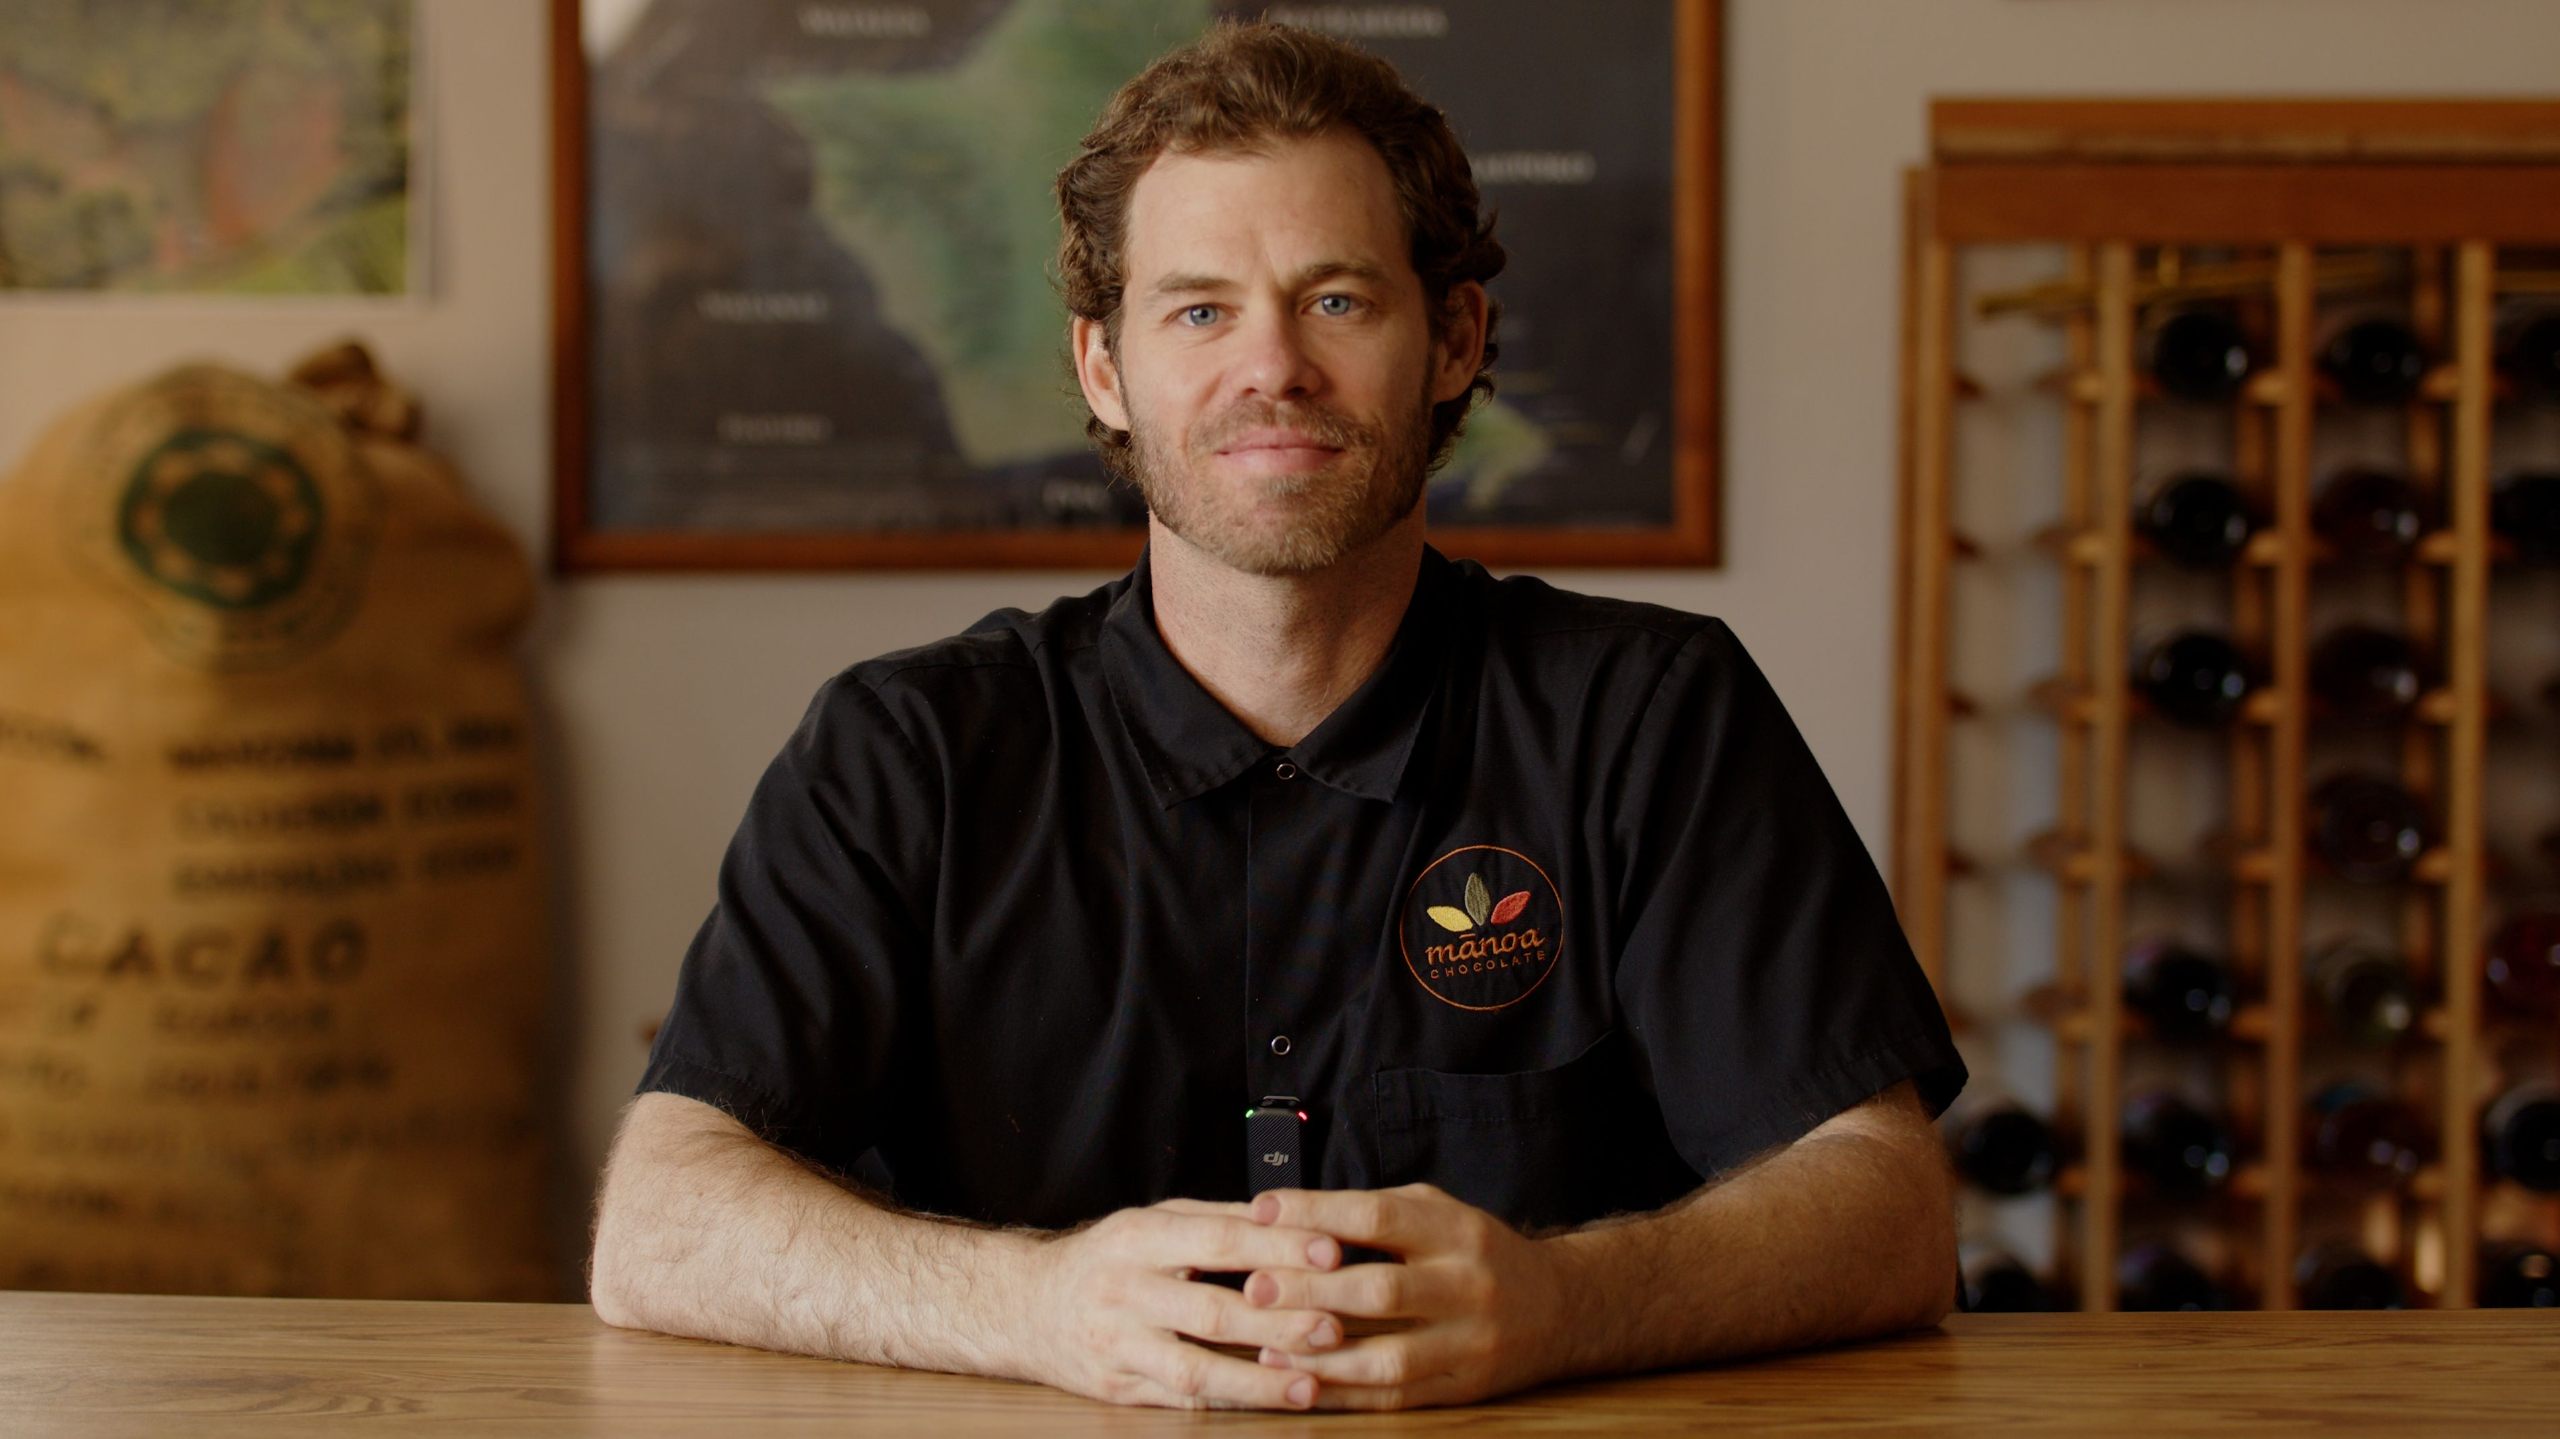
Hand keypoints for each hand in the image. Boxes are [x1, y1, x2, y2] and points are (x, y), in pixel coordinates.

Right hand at [1016, 1197, 1350, 1408]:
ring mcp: (1117, 1345)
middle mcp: (1125, 1291)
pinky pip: (1179, 1400)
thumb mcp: (1151, 1222)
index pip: (1221, 1240)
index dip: (1279, 1247)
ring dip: (1257, 1379)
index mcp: (1140, 1238)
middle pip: (1213, 1310)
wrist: (1023, 1306)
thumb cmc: (1106, 1258)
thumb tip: (1289, 1216)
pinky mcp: (1115, 1388)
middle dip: (1279, 1321)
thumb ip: (1217, 1220)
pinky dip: (1226, 1401)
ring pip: (1195, 1369)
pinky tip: (1266, 1401)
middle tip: (1335, 1326)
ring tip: (1309, 1384)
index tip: (1333, 1254)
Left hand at [1241, 1183, 1571, 1409]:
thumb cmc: (1478, 1253)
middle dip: (1309, 1290)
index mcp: (1457, 1230)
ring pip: (1387, 1356)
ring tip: (1263, 1349)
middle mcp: (1468, 1285)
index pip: (1379, 1215)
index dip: (1316, 1211)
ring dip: (1321, 1356)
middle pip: (1380, 1290)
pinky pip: (1396, 1396)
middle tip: (1253, 1288)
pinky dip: (1344, 1393)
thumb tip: (1289, 1213)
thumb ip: (1378, 1214)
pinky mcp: (1465, 1388)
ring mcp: (1469, 1342)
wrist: (1561, 1308)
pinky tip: (1301, 1384)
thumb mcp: (1442, 1213)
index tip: (1261, 1209)